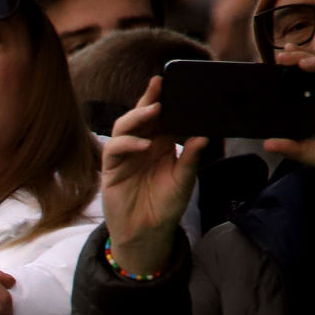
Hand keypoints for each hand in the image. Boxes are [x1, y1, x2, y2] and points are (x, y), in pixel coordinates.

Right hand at [101, 76, 206, 277]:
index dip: (163, 99)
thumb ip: (191, 158)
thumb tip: (202, 136)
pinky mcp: (111, 170)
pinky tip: (143, 145)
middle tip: (159, 86)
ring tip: (154, 109)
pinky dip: (128, 144)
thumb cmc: (166, 206)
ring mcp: (125, 157)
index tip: (170, 81)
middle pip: (140, 116)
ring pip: (124, 128)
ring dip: (137, 116)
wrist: (147, 233)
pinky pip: (114, 149)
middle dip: (148, 99)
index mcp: (161, 145)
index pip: (161, 117)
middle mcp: (142, 147)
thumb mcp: (185, 180)